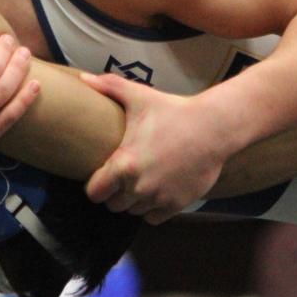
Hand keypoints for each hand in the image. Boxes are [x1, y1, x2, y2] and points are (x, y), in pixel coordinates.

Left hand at [82, 75, 223, 224]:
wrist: (213, 127)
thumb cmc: (173, 111)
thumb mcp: (139, 96)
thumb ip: (108, 87)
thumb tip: (83, 78)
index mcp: (124, 165)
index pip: (94, 192)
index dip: (95, 185)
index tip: (102, 176)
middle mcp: (139, 187)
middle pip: (113, 205)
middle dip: (114, 193)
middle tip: (122, 176)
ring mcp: (158, 198)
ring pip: (133, 212)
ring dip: (134, 201)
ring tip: (140, 181)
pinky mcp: (176, 205)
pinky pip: (153, 218)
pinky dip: (152, 209)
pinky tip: (156, 191)